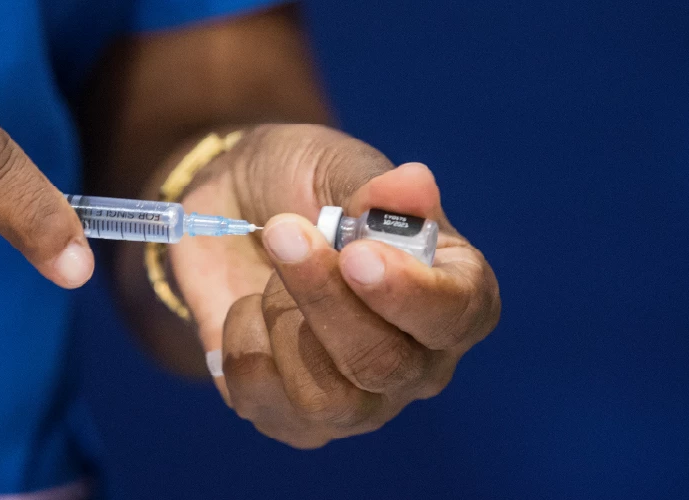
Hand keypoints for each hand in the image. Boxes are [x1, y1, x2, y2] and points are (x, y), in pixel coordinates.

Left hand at [169, 124, 499, 447]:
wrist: (227, 211)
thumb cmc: (300, 188)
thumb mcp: (334, 169)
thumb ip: (375, 189)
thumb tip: (414, 183)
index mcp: (450, 293)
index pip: (460, 314)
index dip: (412, 293)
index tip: (358, 255)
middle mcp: (415, 362)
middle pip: (385, 363)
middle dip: (324, 297)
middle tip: (283, 231)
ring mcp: (355, 401)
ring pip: (326, 396)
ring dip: (281, 318)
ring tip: (271, 272)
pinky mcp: (290, 419)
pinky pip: (261, 397)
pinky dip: (241, 338)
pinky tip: (246, 306)